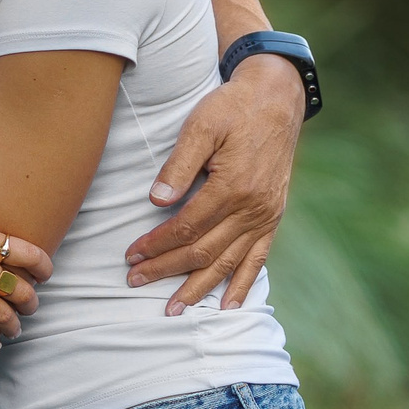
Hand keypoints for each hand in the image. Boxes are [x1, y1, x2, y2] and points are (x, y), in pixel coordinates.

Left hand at [124, 54, 303, 313]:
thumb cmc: (233, 108)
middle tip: (135, 281)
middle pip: (203, 250)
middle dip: (166, 269)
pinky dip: (242, 284)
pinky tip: (228, 305)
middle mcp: (252, 208)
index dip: (156, 244)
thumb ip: (179, 166)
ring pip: (227, 262)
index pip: (185, 227)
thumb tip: (156, 201)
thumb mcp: (202, 125)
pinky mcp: (274, 217)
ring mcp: (265, 216)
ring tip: (174, 309)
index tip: (131, 254)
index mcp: (232, 186)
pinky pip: (258, 259)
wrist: (277, 99)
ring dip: (198, 287)